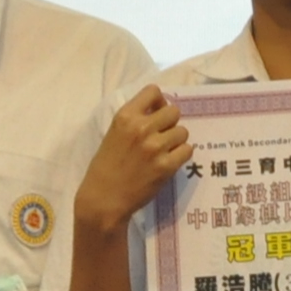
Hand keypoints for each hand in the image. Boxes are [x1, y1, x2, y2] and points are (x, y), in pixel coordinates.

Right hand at [77, 88, 194, 231]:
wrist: (104, 199)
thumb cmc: (105, 167)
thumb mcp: (114, 134)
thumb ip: (135, 120)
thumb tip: (159, 110)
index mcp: (125, 116)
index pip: (153, 91)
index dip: (159, 102)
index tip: (156, 113)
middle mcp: (142, 128)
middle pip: (174, 111)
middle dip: (170, 122)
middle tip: (162, 136)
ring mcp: (156, 147)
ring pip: (183, 131)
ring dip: (176, 140)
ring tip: (164, 151)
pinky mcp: (166, 165)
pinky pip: (187, 150)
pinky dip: (181, 155)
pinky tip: (169, 161)